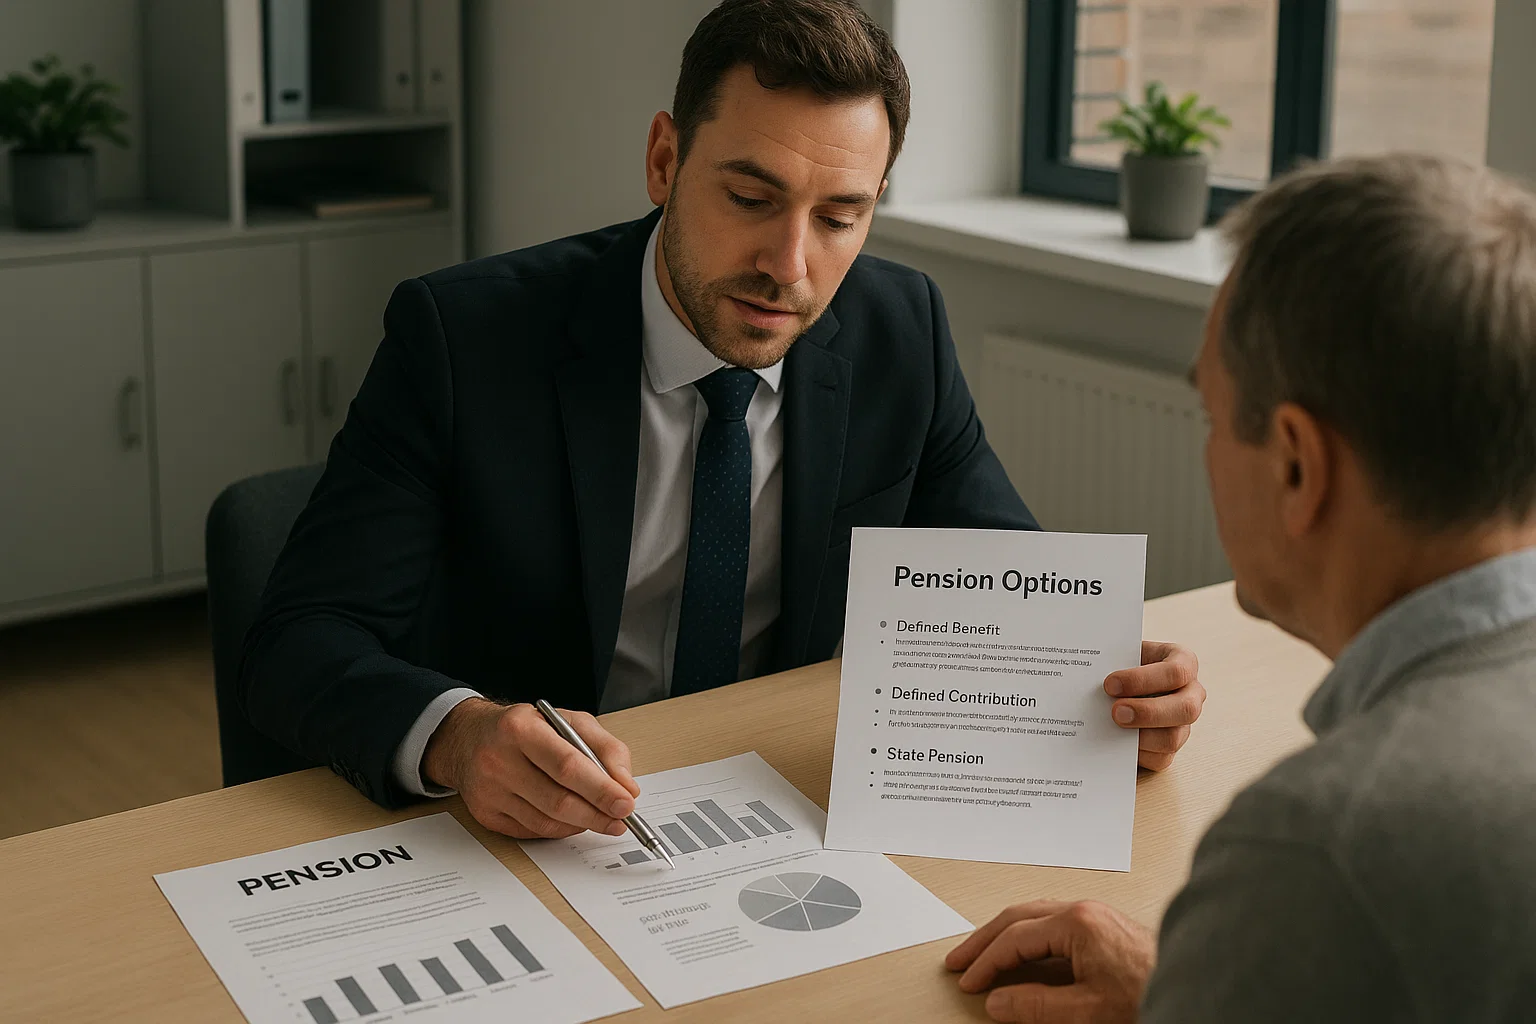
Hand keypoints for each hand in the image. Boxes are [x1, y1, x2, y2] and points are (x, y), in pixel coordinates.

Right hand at [422, 698, 640, 839]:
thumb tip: (626, 786)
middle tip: (621, 819)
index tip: (625, 803)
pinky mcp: (485, 815)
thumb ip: (605, 748)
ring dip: (581, 824)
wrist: (468, 737)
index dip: (600, 789)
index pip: (567, 766)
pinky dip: (559, 830)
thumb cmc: (525, 727)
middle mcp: (499, 760)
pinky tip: (573, 820)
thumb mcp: (568, 720)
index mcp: (520, 729)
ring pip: (546, 822)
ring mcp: (489, 791)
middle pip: (557, 800)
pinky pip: (531, 831)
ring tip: (602, 818)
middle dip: (596, 814)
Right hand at [946, 900, 1154, 1022]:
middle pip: (1018, 917)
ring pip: (1035, 916)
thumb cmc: (1151, 994)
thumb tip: (998, 1001)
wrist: (1197, 989)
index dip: (986, 963)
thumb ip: (1037, 1006)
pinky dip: (1028, 936)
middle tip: (959, 961)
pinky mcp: (1103, 925)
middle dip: (984, 941)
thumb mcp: (1088, 1011)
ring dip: (1005, 935)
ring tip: (983, 953)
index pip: (1015, 938)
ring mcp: (1095, 914)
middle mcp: (1084, 910)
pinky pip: (1053, 922)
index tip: (969, 982)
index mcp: (1077, 923)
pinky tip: (1023, 951)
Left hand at [1104, 641, 1205, 770]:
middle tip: (1115, 712)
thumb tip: (1092, 678)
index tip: (1110, 684)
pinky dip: (1135, 754)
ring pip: (1172, 738)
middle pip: (1185, 710)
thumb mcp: (1120, 653)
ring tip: (1111, 730)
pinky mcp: (1170, 749)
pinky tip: (1115, 744)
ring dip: (1139, 737)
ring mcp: (1183, 724)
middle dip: (1147, 712)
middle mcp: (1191, 694)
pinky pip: (1159, 759)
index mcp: (1183, 662)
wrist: (1116, 682)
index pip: (1176, 672)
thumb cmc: (1120, 663)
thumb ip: (1113, 663)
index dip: (1142, 680)